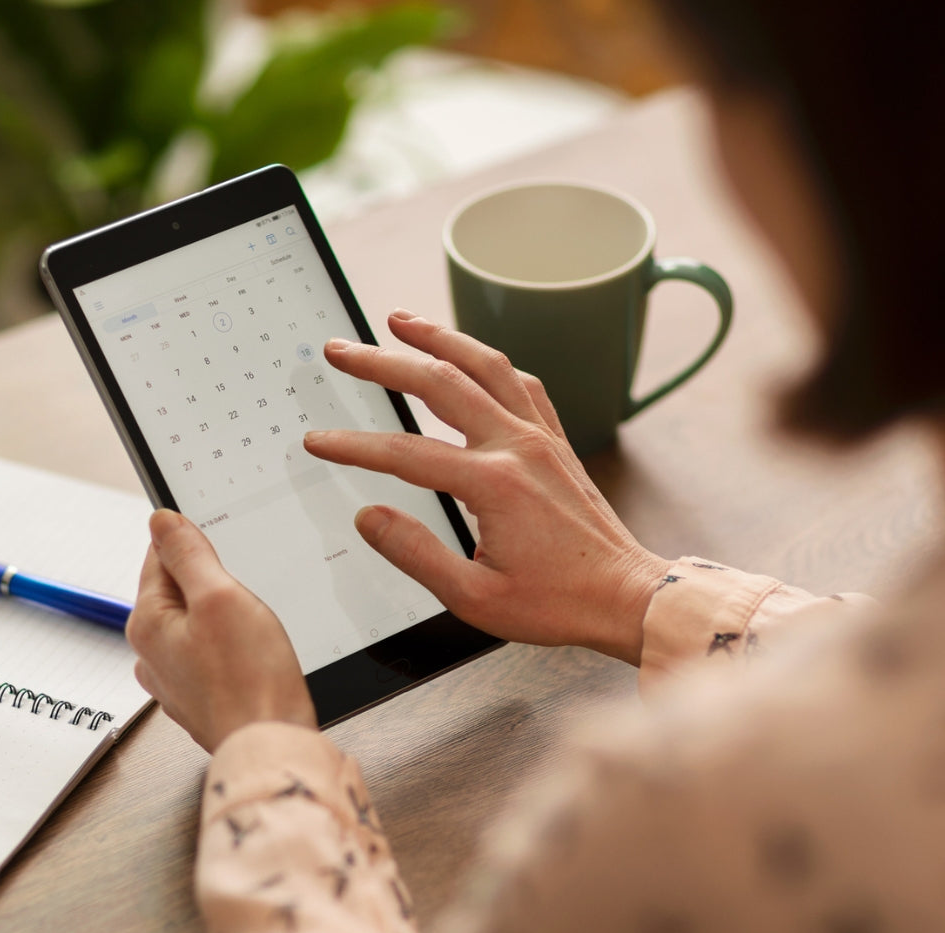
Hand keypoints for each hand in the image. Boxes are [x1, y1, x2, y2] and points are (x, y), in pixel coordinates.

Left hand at [126, 509, 316, 752]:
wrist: (271, 743)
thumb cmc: (250, 679)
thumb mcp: (220, 597)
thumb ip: (188, 554)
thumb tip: (161, 521)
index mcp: (147, 622)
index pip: (159, 556)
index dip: (196, 543)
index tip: (224, 546)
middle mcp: (151, 653)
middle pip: (179, 590)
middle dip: (213, 583)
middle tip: (246, 595)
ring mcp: (174, 678)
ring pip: (197, 623)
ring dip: (224, 615)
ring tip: (253, 626)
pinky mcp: (200, 695)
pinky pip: (211, 653)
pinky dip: (231, 645)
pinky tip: (252, 653)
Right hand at [303, 311, 668, 664]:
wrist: (626, 595)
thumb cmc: (558, 602)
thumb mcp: (475, 597)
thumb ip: (416, 554)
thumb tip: (369, 518)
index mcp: (493, 484)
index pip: (405, 454)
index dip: (354, 446)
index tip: (318, 441)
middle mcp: (518, 447)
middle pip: (439, 383)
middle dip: (383, 361)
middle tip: (342, 350)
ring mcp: (541, 439)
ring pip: (485, 366)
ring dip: (439, 337)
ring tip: (400, 319)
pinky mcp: (557, 443)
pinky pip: (522, 384)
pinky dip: (489, 362)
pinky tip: (471, 356)